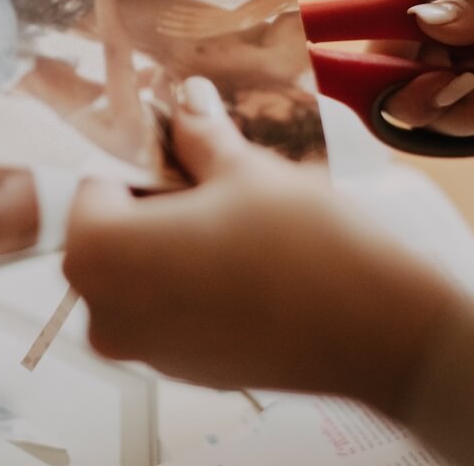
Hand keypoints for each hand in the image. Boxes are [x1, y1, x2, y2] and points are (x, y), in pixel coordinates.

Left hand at [62, 77, 456, 416]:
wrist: (375, 332)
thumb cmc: (309, 256)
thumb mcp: (243, 170)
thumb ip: (198, 134)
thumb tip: (185, 104)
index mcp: (99, 252)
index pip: (97, 180)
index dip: (140, 154)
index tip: (172, 138)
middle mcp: (105, 309)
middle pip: (112, 229)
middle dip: (156, 197)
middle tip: (210, 173)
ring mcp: (141, 347)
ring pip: (139, 269)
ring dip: (173, 237)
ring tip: (232, 215)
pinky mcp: (179, 369)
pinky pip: (165, 307)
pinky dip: (189, 279)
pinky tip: (241, 258)